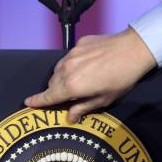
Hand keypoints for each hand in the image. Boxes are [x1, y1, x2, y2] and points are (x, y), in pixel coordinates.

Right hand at [25, 27, 156, 122]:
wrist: (133, 50)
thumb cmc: (122, 79)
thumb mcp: (104, 99)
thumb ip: (83, 107)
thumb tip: (70, 117)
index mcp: (72, 86)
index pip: (48, 96)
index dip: (37, 101)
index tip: (28, 103)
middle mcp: (67, 69)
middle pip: (51, 83)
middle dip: (55, 92)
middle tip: (68, 97)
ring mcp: (72, 55)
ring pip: (58, 69)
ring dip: (62, 78)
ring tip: (78, 82)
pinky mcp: (79, 44)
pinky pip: (69, 58)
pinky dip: (72, 65)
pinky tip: (87, 67)